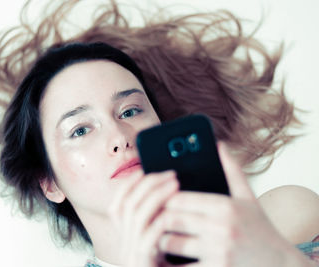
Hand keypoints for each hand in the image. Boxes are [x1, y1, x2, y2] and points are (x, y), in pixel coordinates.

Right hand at [108, 169, 178, 266]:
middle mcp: (125, 244)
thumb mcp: (167, 239)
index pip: (118, 205)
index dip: (129, 184)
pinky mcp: (143, 264)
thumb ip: (163, 217)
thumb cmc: (178, 265)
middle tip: (170, 173)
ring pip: (136, 215)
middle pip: (127, 205)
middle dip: (148, 184)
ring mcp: (132, 255)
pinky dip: (160, 218)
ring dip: (156, 195)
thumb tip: (172, 186)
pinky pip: (147, 236)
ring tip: (176, 183)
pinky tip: (175, 209)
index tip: (145, 168)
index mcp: (128, 236)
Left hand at [158, 142, 313, 266]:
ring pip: (170, 243)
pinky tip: (165, 260)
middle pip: (170, 218)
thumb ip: (232, 170)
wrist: (280, 264)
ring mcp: (218, 250)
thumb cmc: (260, 229)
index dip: (162, 199)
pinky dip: (169, 265)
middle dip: (156, 219)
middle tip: (150, 220)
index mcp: (224, 205)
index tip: (156, 202)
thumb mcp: (248, 198)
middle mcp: (220, 226)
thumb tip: (219, 145)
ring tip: (156, 238)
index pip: (178, 197)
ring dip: (159, 242)